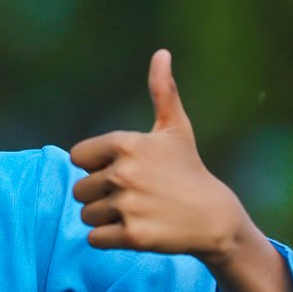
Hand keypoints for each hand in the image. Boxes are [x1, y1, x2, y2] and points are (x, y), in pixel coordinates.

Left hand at [68, 49, 250, 260]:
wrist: (214, 218)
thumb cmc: (189, 170)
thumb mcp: (175, 129)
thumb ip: (163, 91)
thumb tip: (162, 52)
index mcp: (126, 143)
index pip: (77, 158)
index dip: (97, 167)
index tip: (125, 171)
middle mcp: (124, 172)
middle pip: (80, 190)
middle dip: (100, 196)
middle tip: (134, 197)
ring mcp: (127, 205)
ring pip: (86, 215)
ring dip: (105, 219)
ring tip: (137, 213)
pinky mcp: (132, 235)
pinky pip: (94, 239)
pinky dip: (109, 239)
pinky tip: (136, 230)